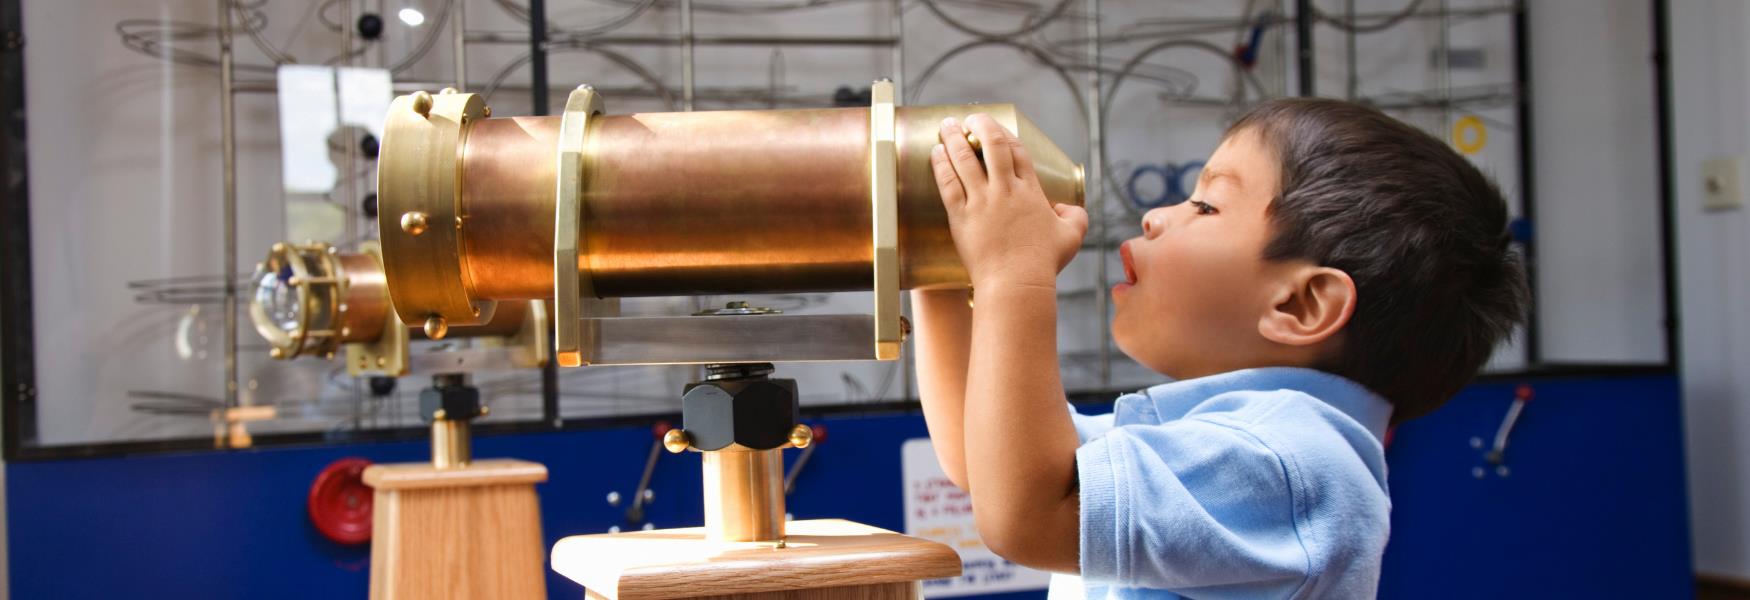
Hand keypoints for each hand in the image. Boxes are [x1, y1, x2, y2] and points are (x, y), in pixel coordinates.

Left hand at [931, 114, 1088, 289]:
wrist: (1016, 284)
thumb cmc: (1043, 263)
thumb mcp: (1072, 237)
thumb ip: (1075, 216)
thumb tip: (1065, 208)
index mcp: (1030, 191)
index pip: (1016, 151)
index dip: (1004, 133)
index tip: (993, 126)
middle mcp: (1005, 191)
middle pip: (991, 146)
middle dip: (979, 126)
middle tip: (969, 118)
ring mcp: (981, 202)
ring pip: (965, 160)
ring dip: (954, 138)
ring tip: (946, 125)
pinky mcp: (961, 217)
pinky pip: (948, 183)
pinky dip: (941, 164)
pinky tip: (936, 152)